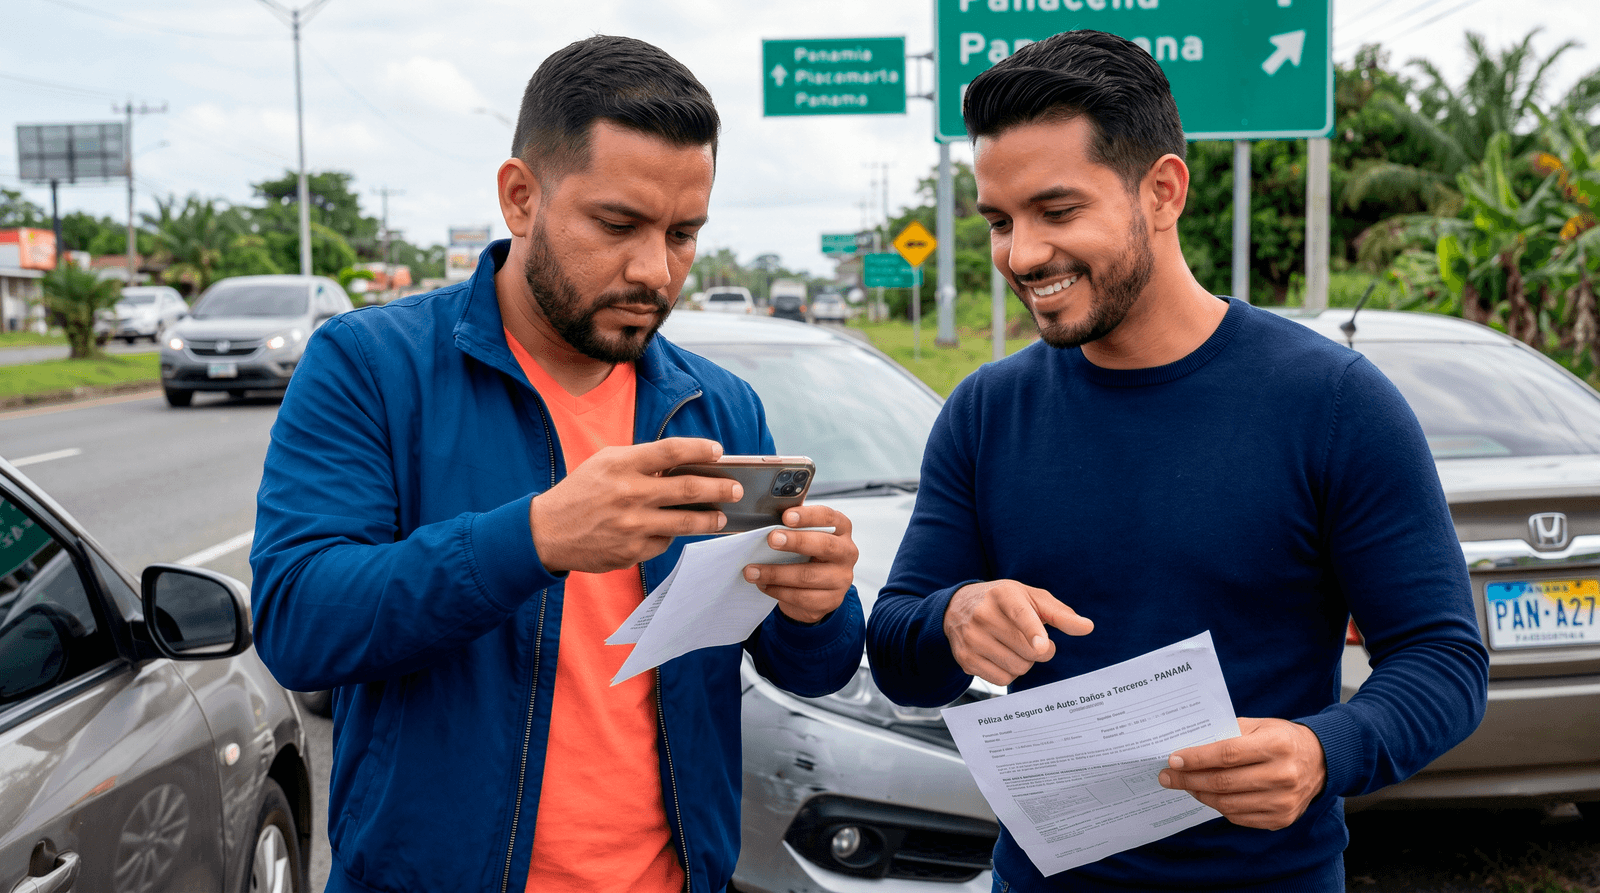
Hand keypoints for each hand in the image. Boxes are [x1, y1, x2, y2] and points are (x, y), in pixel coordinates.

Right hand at [530, 437, 740, 573]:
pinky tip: (673, 532)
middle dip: (720, 488)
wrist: (547, 533)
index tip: (719, 451)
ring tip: (721, 517)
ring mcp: (632, 526)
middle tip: (736, 489)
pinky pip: (664, 543)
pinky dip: (671, 536)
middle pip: (688, 489)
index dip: (701, 449)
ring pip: (686, 523)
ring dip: (710, 520)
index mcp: (621, 465)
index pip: (672, 451)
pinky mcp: (631, 552)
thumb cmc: (581, 492)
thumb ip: (641, 461)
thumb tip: (684, 465)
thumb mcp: (605, 464)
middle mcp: (629, 495)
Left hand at [742, 505, 857, 623]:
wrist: (818, 588)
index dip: (808, 516)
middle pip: (825, 545)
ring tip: (752, 571)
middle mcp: (847, 552)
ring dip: (776, 573)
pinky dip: (779, 591)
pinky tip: (763, 585)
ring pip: (808, 576)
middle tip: (771, 539)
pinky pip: (802, 597)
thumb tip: (763, 519)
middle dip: (796, 542)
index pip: (829, 517)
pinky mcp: (832, 600)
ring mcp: (842, 578)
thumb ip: (790, 526)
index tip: (786, 516)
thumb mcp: (804, 535)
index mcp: (841, 529)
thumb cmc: (807, 553)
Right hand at [942, 580, 1092, 684]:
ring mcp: (971, 638)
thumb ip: (1061, 614)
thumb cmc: (1004, 602)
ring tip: (1014, 646)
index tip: (1042, 645)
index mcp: (1003, 595)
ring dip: (1024, 662)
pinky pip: (1001, 680)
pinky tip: (1001, 656)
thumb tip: (1088, 627)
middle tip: (1035, 640)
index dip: (1033, 632)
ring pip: (1016, 668)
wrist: (958, 606)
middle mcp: (983, 615)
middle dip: (1040, 650)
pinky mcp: (965, 659)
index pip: (1020, 615)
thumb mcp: (1032, 598)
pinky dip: (1009, 672)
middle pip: (1028, 650)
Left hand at [1158, 716, 1327, 829]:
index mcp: (1277, 745)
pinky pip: (1239, 817)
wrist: (1320, 761)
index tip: (1173, 759)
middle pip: (1224, 782)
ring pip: (1228, 803)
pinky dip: (1218, 806)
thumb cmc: (1282, 739)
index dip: (1197, 758)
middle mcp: (1283, 775)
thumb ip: (1226, 733)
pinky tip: (1208, 795)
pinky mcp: (1281, 819)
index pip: (1227, 754)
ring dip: (1199, 794)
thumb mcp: (1259, 725)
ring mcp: (1284, 802)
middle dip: (1188, 779)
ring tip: (1185, 784)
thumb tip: (1188, 747)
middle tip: (1167, 776)